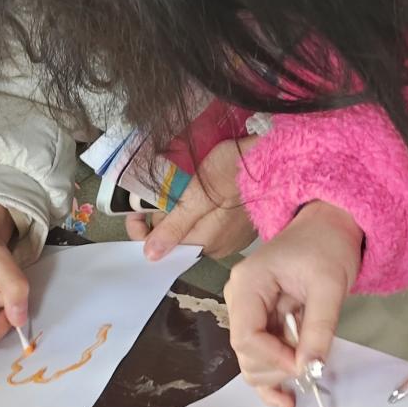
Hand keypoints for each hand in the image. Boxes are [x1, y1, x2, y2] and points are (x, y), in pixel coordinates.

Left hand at [128, 136, 257, 259]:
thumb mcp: (197, 194)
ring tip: (179, 187)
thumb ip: (175, 226)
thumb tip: (151, 255)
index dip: (144, 233)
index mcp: (207, 243)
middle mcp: (220, 245)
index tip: (135, 213)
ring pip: (192, 228)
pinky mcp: (239, 222)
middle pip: (178, 238)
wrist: (272, 151)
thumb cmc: (234, 167)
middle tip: (160, 192)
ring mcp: (232, 234)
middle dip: (163, 217)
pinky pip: (209, 221)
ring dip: (179, 210)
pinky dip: (197, 207)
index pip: (165, 249)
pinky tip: (198, 190)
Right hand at [223, 201, 362, 406]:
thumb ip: (319, 328)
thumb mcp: (329, 286)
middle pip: (245, 352)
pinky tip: (287, 400)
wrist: (327, 227)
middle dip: (276, 369)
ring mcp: (247, 312)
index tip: (306, 368)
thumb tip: (310, 369)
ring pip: (250, 360)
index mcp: (247, 284)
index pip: (246, 336)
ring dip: (276, 376)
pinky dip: (273, 378)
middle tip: (311, 370)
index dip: (274, 358)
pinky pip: (260, 355)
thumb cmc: (327, 247)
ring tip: (306, 381)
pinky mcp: (260, 321)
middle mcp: (239, 299)